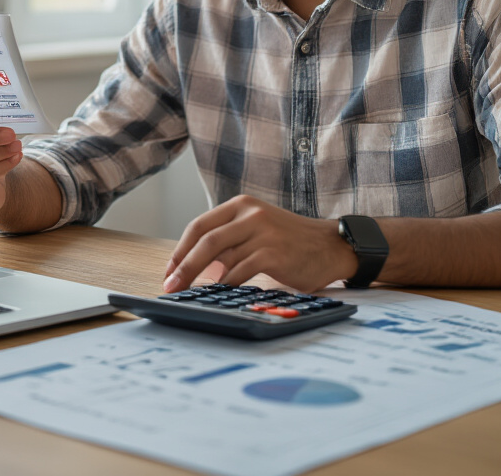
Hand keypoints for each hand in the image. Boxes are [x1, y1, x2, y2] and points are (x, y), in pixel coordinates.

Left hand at [163, 195, 357, 293]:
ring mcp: (262, 232)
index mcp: (241, 205)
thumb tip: (194, 265)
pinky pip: (240, 272)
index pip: (199, 225)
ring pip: (220, 258)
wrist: (331, 246)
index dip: (180, 250)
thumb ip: (229, 241)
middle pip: (205, 241)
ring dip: (202, 280)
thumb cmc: (289, 242)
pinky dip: (227, 285)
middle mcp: (250, 214)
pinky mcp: (273, 253)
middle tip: (171, 286)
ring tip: (191, 294)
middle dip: (183, 266)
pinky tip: (220, 294)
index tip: (169, 271)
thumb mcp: (256, 229)